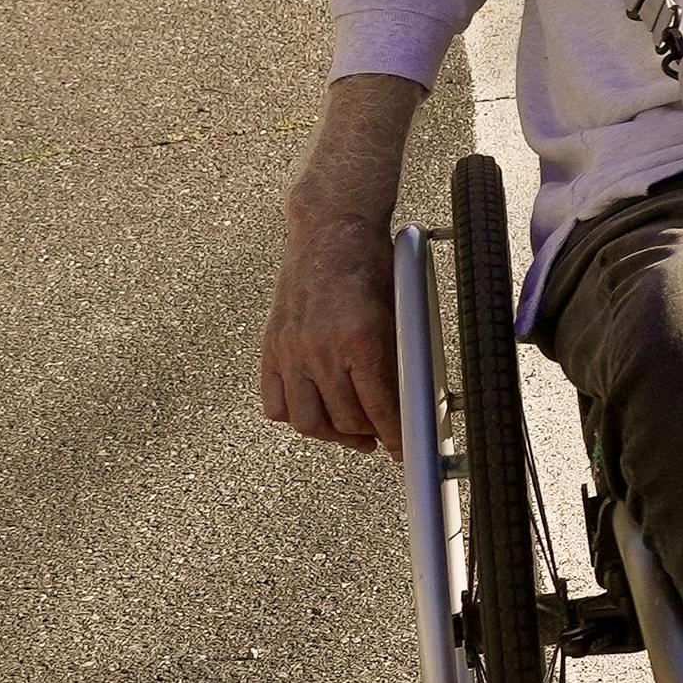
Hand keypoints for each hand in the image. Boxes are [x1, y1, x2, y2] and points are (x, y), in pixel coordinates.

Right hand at [262, 72, 429, 455]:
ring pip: (307, 421)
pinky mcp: (272, 348)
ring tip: (351, 432)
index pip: (380, 409)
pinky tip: (316, 411)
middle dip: (366, 437)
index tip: (403, 451)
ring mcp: (291, 351)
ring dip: (332, 434)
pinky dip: (296, 416)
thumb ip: (400, 359)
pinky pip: (276, 403)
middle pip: (343, 421)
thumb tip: (411, 403)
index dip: (394, 437)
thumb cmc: (373, 266)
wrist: (330, 230)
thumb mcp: (400, 312)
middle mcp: (320, 349)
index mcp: (360, 339)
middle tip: (380, 440)